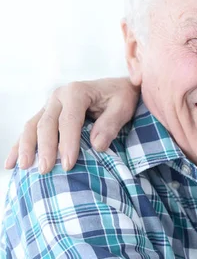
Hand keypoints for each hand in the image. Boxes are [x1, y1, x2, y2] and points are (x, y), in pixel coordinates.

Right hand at [5, 77, 138, 172]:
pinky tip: (11, 163)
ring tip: (24, 168)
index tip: (69, 164)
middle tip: (46, 170)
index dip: (67, 143)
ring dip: (26, 147)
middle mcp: (59, 96)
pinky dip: (19, 145)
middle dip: (45, 148)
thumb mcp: (123, 107)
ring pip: (32, 126)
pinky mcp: (46, 113)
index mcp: (77, 91)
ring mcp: (50, 104)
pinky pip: (29, 129)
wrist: (117, 88)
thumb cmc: (121, 98)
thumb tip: (97, 145)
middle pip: (47, 124)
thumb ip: (111, 124)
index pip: (69, 120)